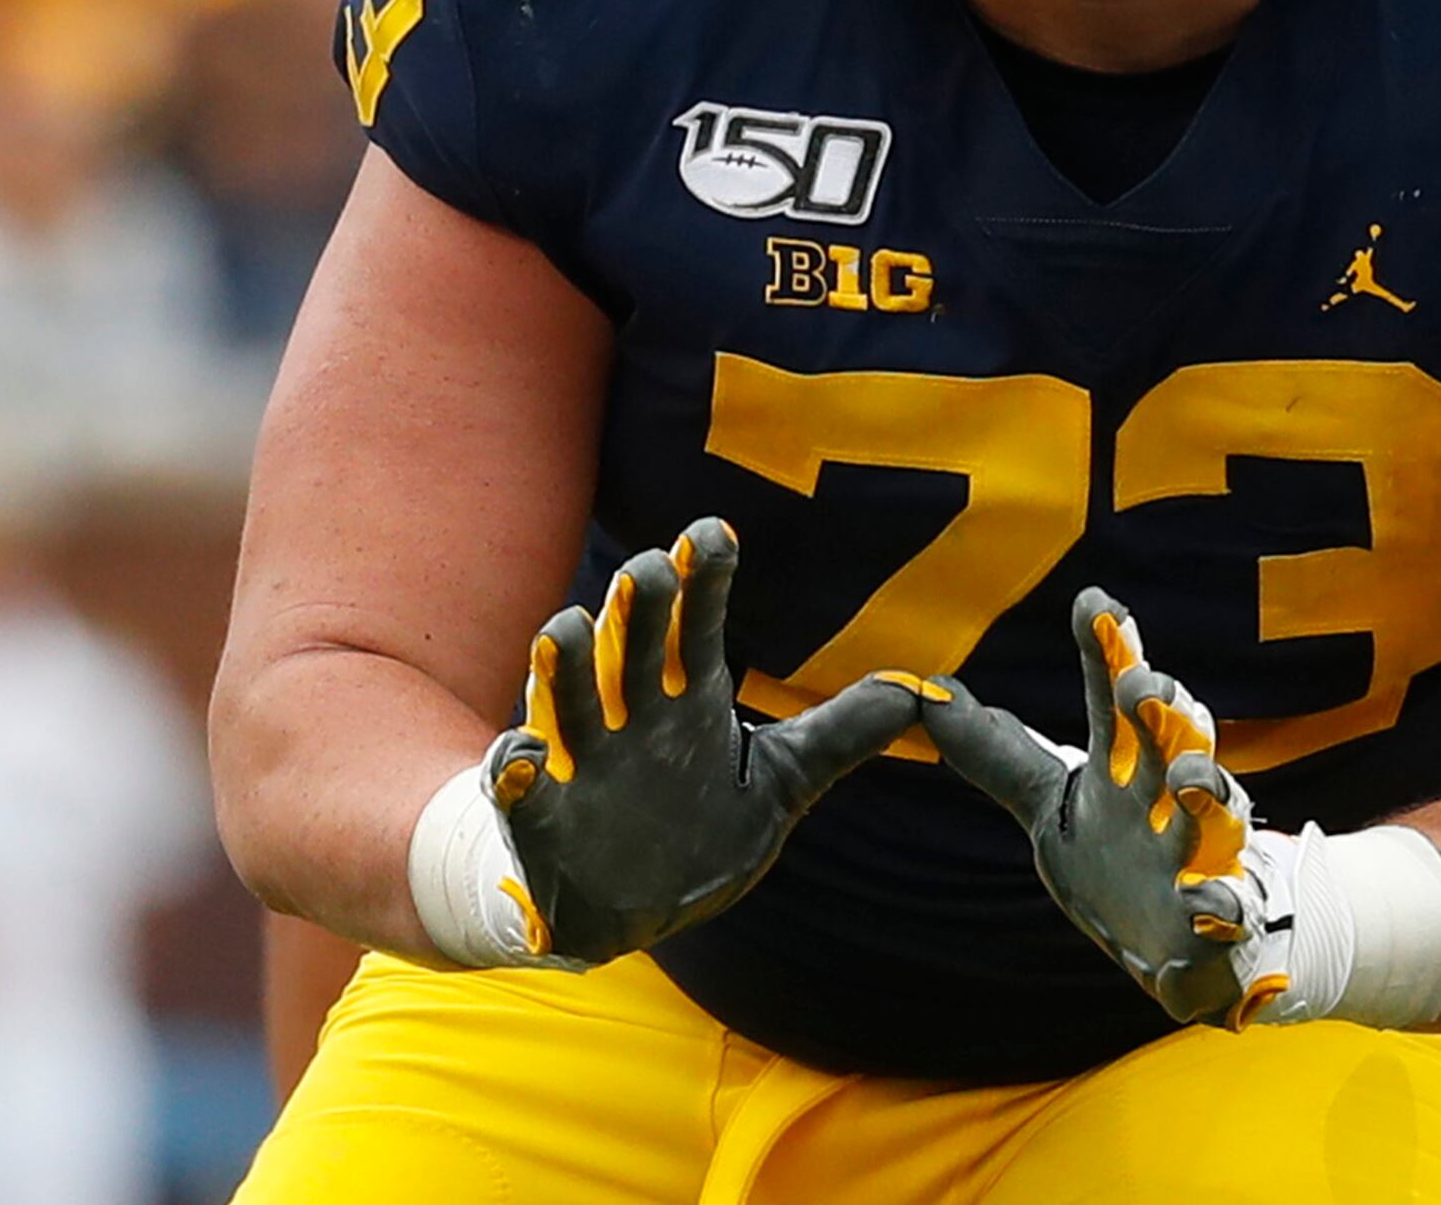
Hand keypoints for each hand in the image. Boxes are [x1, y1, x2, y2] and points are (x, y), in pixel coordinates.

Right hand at [478, 517, 925, 964]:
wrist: (626, 907)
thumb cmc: (700, 829)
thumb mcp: (780, 782)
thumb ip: (843, 734)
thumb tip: (924, 692)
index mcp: (688, 703)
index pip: (698, 628)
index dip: (704, 580)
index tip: (715, 533)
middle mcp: (633, 721)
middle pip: (634, 649)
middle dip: (639, 609)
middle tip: (649, 570)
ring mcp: (586, 767)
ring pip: (570, 704)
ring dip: (564, 668)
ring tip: (565, 630)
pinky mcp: (546, 821)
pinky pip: (521, 792)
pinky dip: (516, 773)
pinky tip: (522, 756)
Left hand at [919, 588, 1286, 1026]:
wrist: (1187, 940)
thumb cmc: (1119, 858)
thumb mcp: (1050, 806)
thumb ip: (998, 755)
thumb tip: (930, 694)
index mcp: (1125, 767)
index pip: (1115, 699)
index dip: (1107, 650)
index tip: (1093, 604)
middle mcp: (1168, 797)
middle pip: (1174, 736)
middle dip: (1164, 707)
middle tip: (1141, 685)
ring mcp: (1199, 855)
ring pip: (1215, 812)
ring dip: (1206, 790)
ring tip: (1188, 776)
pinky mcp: (1218, 919)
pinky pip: (1227, 910)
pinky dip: (1220, 906)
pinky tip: (1205, 904)